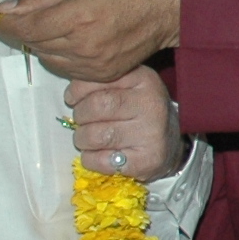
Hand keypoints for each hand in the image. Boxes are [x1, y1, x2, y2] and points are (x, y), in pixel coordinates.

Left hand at [0, 0, 182, 81]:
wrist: (170, 10)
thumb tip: (8, 8)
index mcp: (80, 16)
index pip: (26, 26)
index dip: (2, 21)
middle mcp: (84, 46)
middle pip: (32, 44)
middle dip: (19, 29)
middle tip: (16, 14)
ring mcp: (93, 65)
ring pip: (45, 58)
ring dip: (38, 42)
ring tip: (48, 23)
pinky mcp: (101, 75)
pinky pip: (64, 68)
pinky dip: (56, 54)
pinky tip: (66, 38)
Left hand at [68, 67, 185, 182]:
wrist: (168, 144)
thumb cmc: (136, 111)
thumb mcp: (126, 86)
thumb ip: (100, 81)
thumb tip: (70, 94)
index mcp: (144, 79)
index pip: (99, 78)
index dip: (77, 91)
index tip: (74, 99)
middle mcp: (151, 104)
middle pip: (97, 107)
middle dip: (80, 116)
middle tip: (83, 121)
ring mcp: (151, 133)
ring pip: (95, 136)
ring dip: (82, 139)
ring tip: (89, 138)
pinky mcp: (147, 160)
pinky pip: (100, 160)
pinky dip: (90, 159)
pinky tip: (99, 154)